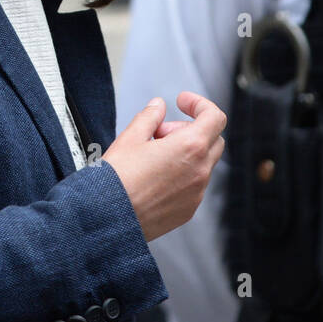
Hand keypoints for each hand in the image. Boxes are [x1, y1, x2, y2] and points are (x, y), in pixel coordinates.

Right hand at [102, 91, 225, 242]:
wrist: (107, 219)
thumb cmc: (117, 180)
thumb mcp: (130, 137)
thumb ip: (150, 117)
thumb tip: (158, 106)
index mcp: (190, 147)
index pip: (215, 117)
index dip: (200, 104)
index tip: (182, 103)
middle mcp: (199, 171)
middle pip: (213, 139)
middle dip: (190, 129)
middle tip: (162, 132)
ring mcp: (196, 193)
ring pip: (204, 163)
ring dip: (186, 152)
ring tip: (154, 155)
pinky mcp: (188, 210)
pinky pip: (195, 185)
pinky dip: (183, 174)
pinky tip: (156, 176)